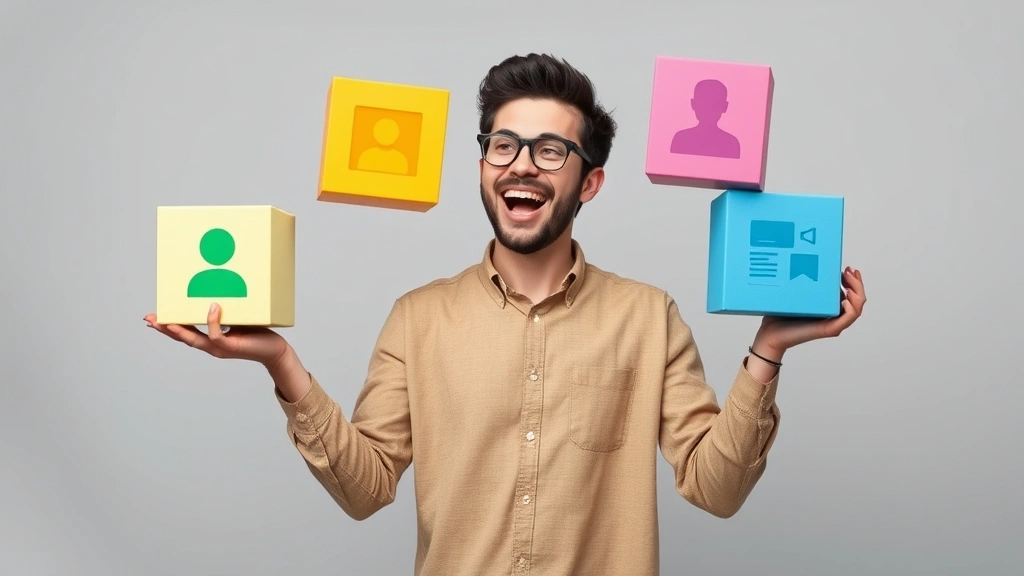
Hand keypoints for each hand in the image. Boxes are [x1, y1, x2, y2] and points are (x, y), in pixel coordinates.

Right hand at [143, 303, 290, 366]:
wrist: (275, 350)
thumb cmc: (258, 333)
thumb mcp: (237, 317)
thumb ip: (224, 310)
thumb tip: (213, 292)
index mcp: (211, 339)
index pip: (185, 333)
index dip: (168, 327)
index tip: (152, 318)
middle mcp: (212, 345)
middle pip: (183, 338)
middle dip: (165, 328)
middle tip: (148, 319)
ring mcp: (221, 348)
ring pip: (194, 340)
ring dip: (179, 330)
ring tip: (166, 321)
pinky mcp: (232, 347)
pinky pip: (217, 335)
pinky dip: (212, 322)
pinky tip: (211, 308)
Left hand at [751, 266, 866, 358]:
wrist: (771, 333)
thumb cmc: (780, 313)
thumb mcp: (796, 291)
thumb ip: (806, 280)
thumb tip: (812, 261)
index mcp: (829, 305)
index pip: (850, 293)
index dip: (853, 280)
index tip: (848, 268)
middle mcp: (833, 314)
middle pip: (857, 299)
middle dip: (857, 283)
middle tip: (848, 272)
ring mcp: (832, 322)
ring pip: (856, 309)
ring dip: (857, 294)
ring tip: (848, 285)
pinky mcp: (828, 329)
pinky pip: (848, 319)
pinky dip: (851, 309)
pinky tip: (844, 300)